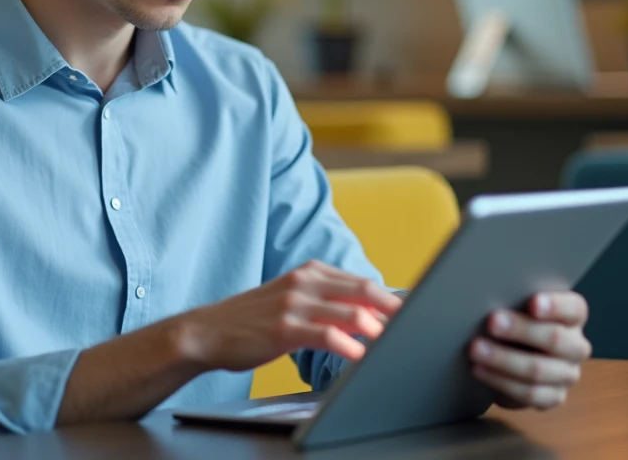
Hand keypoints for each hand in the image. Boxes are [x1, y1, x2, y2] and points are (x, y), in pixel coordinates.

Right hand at [174, 260, 402, 372]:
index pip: (362, 282)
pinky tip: (361, 356)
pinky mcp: (283, 327)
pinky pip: (324, 334)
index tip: (417, 311)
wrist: (208, 330)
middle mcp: (305, 282)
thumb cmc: (255, 321)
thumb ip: (328, 304)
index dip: (392, 298)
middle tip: (419, 324)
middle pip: (363, 291)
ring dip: (377, 328)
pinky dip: (347, 345)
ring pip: (348, 311)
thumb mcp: (293, 302)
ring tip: (398, 343)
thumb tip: (371, 317)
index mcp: (310, 272)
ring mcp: (293, 303)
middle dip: (395, 309)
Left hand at [469, 291, 590, 409]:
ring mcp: (567, 374)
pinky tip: (479, 370)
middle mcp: (576, 346)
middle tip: (491, 322)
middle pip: (555, 339)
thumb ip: (513, 301)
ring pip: (538, 369)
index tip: (533, 302)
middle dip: (520, 330)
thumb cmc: (514, 322)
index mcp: (572, 317)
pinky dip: (500, 381)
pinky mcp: (553, 397)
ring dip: (503, 360)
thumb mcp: (517, 307)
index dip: (555, 306)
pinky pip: (529, 393)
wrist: (512, 357)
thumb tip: (487, 296)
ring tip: (476, 349)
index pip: (574, 308)